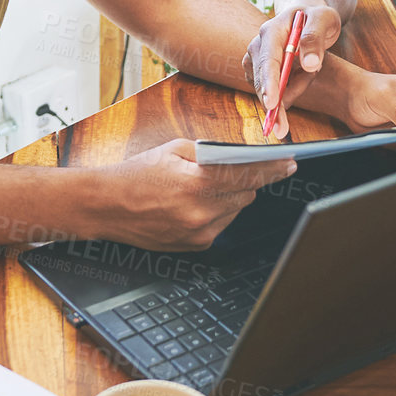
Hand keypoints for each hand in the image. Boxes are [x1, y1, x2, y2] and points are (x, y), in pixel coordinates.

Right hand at [91, 139, 297, 250]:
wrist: (105, 206)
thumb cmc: (136, 174)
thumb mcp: (174, 149)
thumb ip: (210, 153)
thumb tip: (240, 157)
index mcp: (198, 182)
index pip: (249, 174)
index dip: (273, 168)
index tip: (290, 164)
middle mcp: (201, 211)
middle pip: (247, 194)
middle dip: (245, 181)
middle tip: (233, 171)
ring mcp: (198, 232)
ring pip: (235, 212)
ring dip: (229, 198)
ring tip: (203, 188)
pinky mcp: (194, 246)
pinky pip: (220, 226)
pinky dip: (216, 214)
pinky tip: (194, 205)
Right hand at [244, 0, 342, 137]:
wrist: (310, 13)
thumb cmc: (318, 15)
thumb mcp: (325, 19)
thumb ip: (315, 39)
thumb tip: (308, 63)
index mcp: (272, 30)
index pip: (267, 59)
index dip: (268, 83)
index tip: (272, 104)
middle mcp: (259, 44)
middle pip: (261, 79)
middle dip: (272, 104)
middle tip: (281, 129)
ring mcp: (258, 57)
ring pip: (267, 88)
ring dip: (289, 92)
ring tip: (311, 75)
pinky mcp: (262, 69)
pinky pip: (274, 89)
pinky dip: (290, 91)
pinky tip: (304, 78)